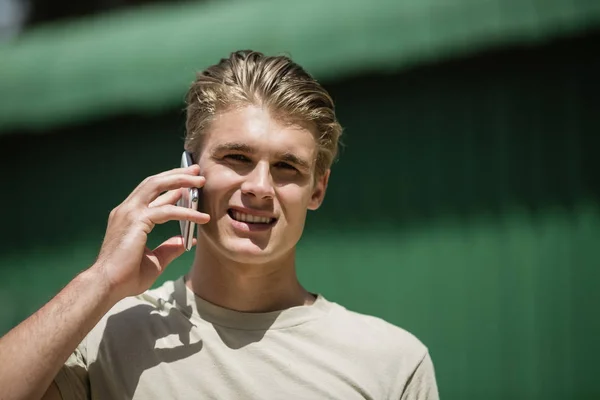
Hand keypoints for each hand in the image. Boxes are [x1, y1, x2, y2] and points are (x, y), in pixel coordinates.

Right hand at [93, 164, 208, 301]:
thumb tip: (186, 241)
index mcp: (128, 217)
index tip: (188, 184)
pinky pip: (167, 211)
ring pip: (158, 186)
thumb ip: (169, 248)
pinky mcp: (136, 220)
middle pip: (154, 182)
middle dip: (176, 174)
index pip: (151, 193)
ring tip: (200, 180)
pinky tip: (202, 218)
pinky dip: (186, 212)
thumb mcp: (155, 261)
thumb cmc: (126, 277)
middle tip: (196, 171)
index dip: (170, 186)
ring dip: (181, 181)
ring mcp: (129, 213)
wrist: (107, 286)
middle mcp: (127, 210)